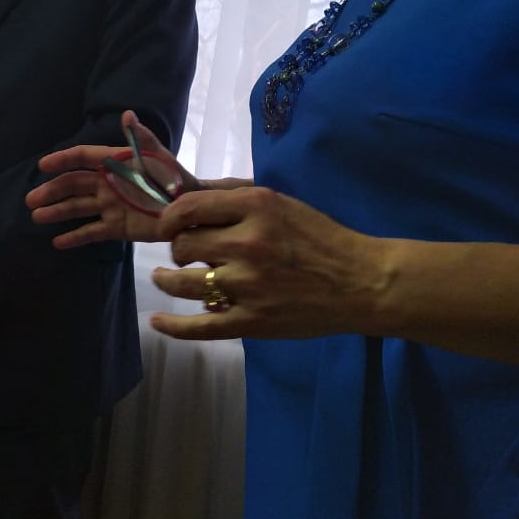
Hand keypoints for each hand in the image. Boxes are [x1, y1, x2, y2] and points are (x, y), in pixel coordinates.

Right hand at [27, 111, 195, 247]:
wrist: (191, 209)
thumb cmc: (175, 178)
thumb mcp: (159, 158)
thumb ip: (141, 139)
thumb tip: (128, 114)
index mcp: (114, 163)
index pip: (82, 158)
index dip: (62, 160)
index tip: (42, 166)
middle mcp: (107, 184)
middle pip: (73, 185)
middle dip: (52, 191)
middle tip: (31, 200)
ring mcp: (110, 206)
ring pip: (77, 208)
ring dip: (57, 212)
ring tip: (37, 217)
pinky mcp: (116, 228)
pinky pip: (91, 232)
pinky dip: (75, 237)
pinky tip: (57, 242)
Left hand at [149, 186, 376, 341]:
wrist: (362, 282)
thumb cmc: (321, 237)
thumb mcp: (281, 202)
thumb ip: (234, 194)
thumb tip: (185, 191)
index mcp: (257, 207)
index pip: (189, 207)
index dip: (169, 216)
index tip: (168, 223)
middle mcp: (247, 243)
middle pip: (183, 245)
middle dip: (177, 248)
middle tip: (184, 252)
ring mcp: (248, 286)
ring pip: (183, 283)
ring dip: (166, 280)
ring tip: (163, 278)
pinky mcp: (252, 321)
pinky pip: (200, 327)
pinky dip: (173, 326)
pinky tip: (156, 322)